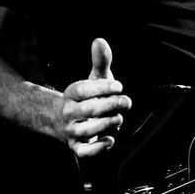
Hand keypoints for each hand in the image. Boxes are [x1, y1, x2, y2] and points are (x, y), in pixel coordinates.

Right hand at [59, 38, 130, 156]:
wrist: (67, 120)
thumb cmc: (88, 97)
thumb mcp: (94, 78)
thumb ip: (100, 61)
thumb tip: (99, 40)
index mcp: (72, 93)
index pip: (83, 90)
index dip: (102, 87)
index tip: (119, 86)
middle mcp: (69, 112)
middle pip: (88, 110)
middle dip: (111, 105)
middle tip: (126, 102)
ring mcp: (72, 131)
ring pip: (86, 130)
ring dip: (107, 124)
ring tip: (119, 118)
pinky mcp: (77, 147)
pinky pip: (84, 152)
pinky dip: (98, 149)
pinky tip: (110, 140)